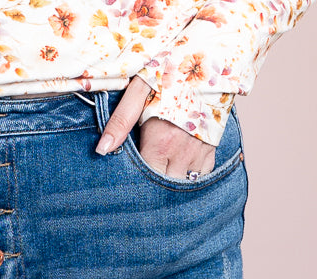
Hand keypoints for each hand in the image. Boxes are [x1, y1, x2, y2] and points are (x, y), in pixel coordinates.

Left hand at [95, 74, 215, 178]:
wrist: (214, 54)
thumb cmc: (173, 68)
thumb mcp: (141, 89)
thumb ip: (121, 121)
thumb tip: (102, 149)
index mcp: (161, 142)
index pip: (144, 179)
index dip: (134, 179)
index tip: (127, 175)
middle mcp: (182, 154)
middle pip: (162, 186)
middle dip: (150, 183)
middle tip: (141, 171)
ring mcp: (199, 153)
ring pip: (181, 184)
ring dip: (169, 180)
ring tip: (158, 169)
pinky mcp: (212, 150)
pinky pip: (200, 175)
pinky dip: (187, 174)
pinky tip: (177, 164)